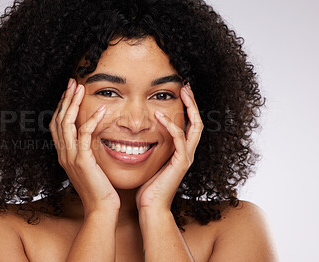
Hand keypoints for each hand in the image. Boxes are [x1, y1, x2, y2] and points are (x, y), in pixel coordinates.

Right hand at [49, 79, 119, 215]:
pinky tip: (101, 110)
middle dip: (65, 99)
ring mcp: (71, 157)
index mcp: (64, 154)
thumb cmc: (98, 187)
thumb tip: (90, 136)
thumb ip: (85, 150)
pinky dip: (91, 120)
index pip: (57, 125)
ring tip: (81, 88)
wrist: (100, 207)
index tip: (70, 92)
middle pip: (59, 120)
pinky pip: (84, 135)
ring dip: (74, 104)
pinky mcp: (83, 160)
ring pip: (67, 124)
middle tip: (73, 83)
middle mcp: (64, 154)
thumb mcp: (89, 166)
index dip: (62, 107)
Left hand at [135, 83, 203, 211]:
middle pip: (197, 122)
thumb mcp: (151, 162)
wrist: (151, 206)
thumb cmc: (148, 186)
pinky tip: (160, 117)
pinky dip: (171, 127)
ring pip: (194, 127)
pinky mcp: (180, 163)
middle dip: (192, 103)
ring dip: (188, 108)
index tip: (180, 92)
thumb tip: (140, 134)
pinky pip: (179, 140)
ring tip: (180, 92)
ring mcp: (186, 158)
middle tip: (185, 86)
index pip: (189, 124)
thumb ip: (152, 148)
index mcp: (181, 151)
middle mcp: (188, 152)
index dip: (187, 108)